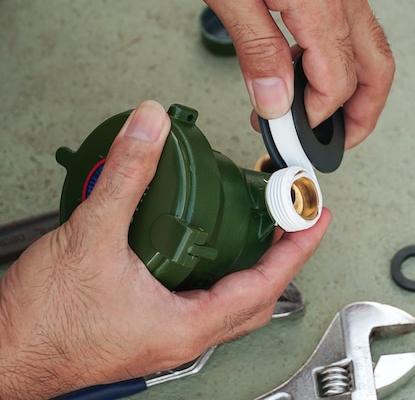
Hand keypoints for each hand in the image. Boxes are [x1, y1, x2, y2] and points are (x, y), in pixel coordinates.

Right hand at [0, 101, 330, 399]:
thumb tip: (150, 129)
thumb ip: (126, 176)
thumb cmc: (42, 324)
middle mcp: (184, 335)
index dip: (297, 249)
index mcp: (185, 324)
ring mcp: (168, 334)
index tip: (315, 219)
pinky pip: (204, 301)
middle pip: (258, 297)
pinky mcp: (151, 327)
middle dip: (284, 256)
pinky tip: (206, 247)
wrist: (3, 354)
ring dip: (253, 265)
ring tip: (261, 228)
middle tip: (295, 220)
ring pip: (233, 302)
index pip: (265, 285)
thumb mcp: (90, 237)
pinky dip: (220, 272)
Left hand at [195, 0, 394, 148]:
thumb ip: (255, 49)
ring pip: (373, 49)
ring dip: (360, 89)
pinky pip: (355, 28)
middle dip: (364, 115)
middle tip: (340, 143)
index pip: (335, 84)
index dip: (315, 117)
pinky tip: (312, 68)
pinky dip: (344, 59)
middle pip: (376, 71)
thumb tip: (275, 101)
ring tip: (329, 116)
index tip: (289, 133)